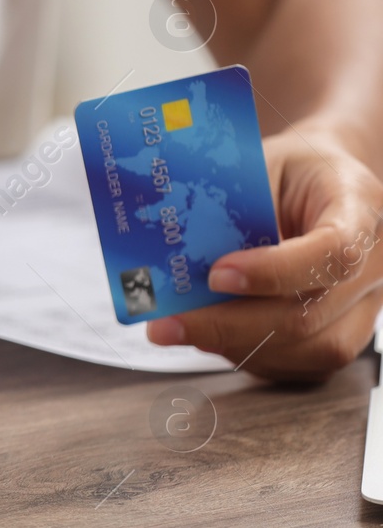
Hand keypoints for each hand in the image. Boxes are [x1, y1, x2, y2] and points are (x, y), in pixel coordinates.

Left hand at [146, 126, 382, 379]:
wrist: (324, 181)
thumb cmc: (291, 171)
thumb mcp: (262, 163)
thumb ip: (233, 206)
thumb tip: (180, 259)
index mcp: (360, 207)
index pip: (332, 253)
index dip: (274, 272)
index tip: (216, 274)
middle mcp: (375, 264)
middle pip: (310, 314)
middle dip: (228, 325)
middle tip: (166, 324)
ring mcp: (364, 305)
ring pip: (308, 349)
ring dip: (233, 345)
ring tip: (177, 330)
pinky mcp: (344, 332)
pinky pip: (302, 364)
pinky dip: (250, 355)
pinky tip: (207, 337)